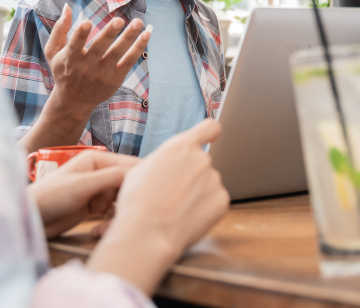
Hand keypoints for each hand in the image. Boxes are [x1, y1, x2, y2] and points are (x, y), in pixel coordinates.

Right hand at [23, 5, 150, 151]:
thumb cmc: (64, 70)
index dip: (81, 34)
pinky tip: (146, 34)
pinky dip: (138, 48)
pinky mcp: (115, 79)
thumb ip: (60, 29)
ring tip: (139, 22)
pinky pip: (129, 61)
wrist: (73, 101)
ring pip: (117, 54)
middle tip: (119, 20)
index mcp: (70, 58)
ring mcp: (102, 74)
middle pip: (99, 49)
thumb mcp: (53, 51)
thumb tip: (67, 6)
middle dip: (109, 34)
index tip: (88, 22)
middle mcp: (86, 67)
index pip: (75, 45)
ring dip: (129, 37)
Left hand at [30, 150, 138, 238]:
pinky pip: (112, 212)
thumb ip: (111, 177)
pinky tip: (99, 231)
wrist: (32, 219)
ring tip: (107, 228)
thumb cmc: (52, 196)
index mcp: (97, 159)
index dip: (141, 178)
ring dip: (119, 214)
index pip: (129, 164)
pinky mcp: (95, 206)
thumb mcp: (83, 184)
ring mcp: (98, 189)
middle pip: (128, 183)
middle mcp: (100, 172)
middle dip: (128, 200)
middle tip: (126, 215)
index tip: (149, 195)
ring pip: (121, 199)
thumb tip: (139, 173)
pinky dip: (110, 222)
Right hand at [87, 119, 229, 295]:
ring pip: (208, 184)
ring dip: (198, 193)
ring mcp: (214, 179)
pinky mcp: (222, 200)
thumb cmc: (137, 202)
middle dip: (192, 176)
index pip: (209, 127)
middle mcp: (202, 159)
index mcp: (181, 146)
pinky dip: (205, 209)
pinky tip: (187, 217)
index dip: (209, 132)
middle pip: (202, 163)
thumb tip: (169, 164)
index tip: (209, 137)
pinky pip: (215, 201)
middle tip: (173, 194)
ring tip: (176, 209)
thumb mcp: (141, 169)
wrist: (147, 233)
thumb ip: (164, 160)